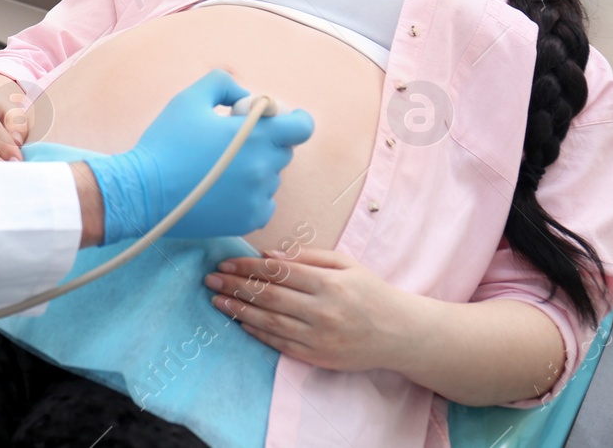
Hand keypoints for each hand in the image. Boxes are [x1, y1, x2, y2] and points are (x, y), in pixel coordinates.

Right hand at [88, 69, 313, 242]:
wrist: (143, 191)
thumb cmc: (166, 142)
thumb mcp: (189, 99)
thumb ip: (223, 84)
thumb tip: (245, 96)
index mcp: (256, 136)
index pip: (302, 127)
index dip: (293, 121)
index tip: (277, 121)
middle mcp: (264, 167)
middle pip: (283, 151)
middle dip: (264, 143)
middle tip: (231, 144)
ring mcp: (258, 197)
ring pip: (271, 178)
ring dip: (254, 171)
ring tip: (220, 171)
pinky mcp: (248, 220)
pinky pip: (264, 204)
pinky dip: (250, 197)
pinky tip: (223, 191)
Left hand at [203, 247, 408, 371]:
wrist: (401, 334)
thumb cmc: (371, 292)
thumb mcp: (345, 264)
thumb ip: (306, 257)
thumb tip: (267, 256)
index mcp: (329, 283)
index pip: (278, 273)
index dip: (247, 267)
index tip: (225, 263)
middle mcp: (323, 311)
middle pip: (269, 296)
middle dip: (235, 286)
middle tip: (210, 279)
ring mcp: (320, 337)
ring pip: (270, 321)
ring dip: (239, 310)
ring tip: (216, 300)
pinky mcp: (319, 357)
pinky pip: (281, 344)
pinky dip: (257, 332)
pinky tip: (240, 321)